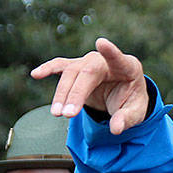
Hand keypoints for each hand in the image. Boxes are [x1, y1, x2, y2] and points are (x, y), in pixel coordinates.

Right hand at [31, 37, 148, 133]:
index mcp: (127, 66)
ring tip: (57, 113)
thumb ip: (126, 119)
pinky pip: (60, 65)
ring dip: (62, 93)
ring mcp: (89, 62)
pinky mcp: (76, 68)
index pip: (118, 58)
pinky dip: (48, 69)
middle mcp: (105, 61)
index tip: (101, 43)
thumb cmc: (131, 101)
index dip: (110, 51)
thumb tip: (115, 129)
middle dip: (76, 93)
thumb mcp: (136, 113)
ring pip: (71, 73)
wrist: (124, 95)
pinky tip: (36, 74)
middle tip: (68, 114)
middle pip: (87, 72)